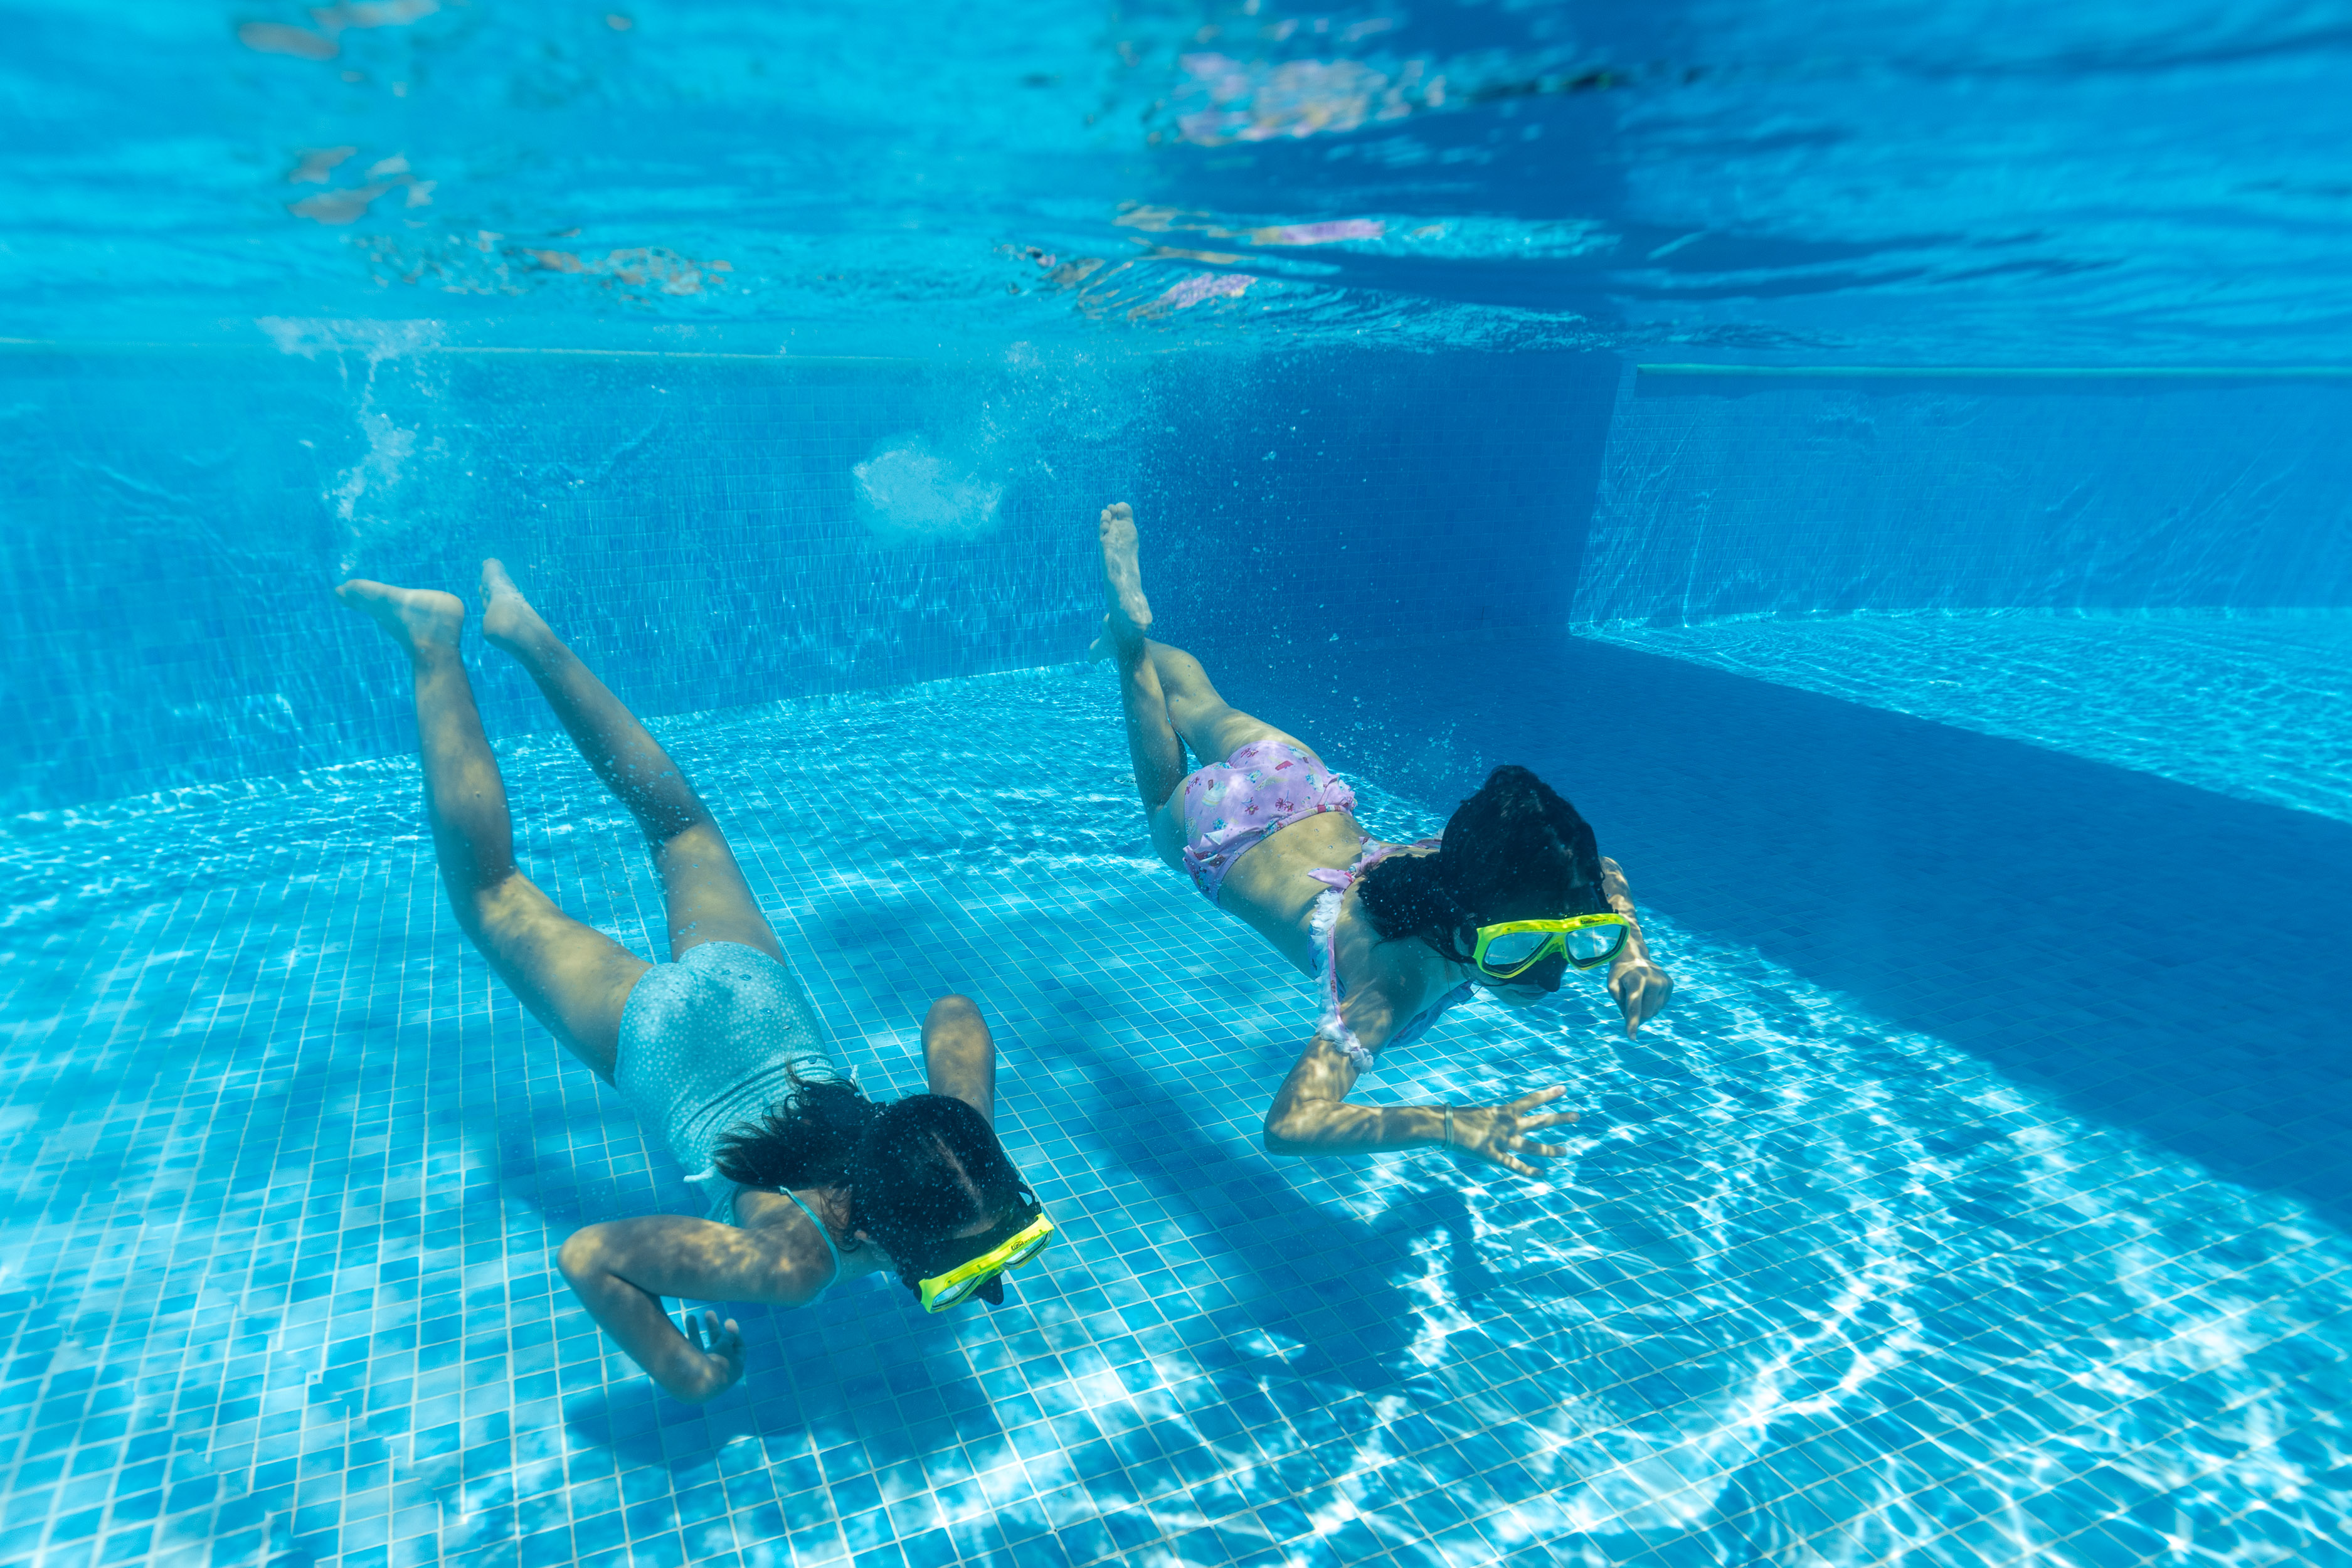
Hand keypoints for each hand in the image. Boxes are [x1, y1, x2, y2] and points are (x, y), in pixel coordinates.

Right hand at [682, 1309, 744, 1400]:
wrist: (695, 1384)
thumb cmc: (716, 1363)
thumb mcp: (725, 1346)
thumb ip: (727, 1338)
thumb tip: (726, 1336)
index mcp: (736, 1369)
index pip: (738, 1348)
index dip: (734, 1333)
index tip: (727, 1321)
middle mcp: (720, 1372)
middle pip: (719, 1346)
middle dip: (713, 1328)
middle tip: (709, 1313)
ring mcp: (704, 1373)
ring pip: (701, 1348)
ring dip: (696, 1332)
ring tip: (690, 1316)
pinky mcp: (690, 1374)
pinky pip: (690, 1354)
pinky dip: (687, 1341)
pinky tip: (679, 1333)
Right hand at [1442, 1088, 1578, 1176]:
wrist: (1443, 1125)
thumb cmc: (1456, 1117)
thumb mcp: (1479, 1114)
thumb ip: (1490, 1119)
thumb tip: (1492, 1120)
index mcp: (1503, 1111)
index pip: (1531, 1100)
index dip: (1548, 1094)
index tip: (1564, 1089)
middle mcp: (1508, 1125)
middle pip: (1540, 1121)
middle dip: (1559, 1118)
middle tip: (1578, 1116)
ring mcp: (1503, 1141)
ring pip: (1532, 1146)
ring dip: (1550, 1149)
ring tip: (1566, 1151)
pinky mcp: (1494, 1156)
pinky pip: (1515, 1165)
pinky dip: (1529, 1171)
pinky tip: (1542, 1175)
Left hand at [1609, 958, 1672, 1036]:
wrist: (1634, 956)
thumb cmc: (1620, 974)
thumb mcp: (1612, 984)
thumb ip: (1619, 1002)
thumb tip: (1632, 1019)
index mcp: (1636, 980)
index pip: (1634, 1006)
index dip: (1632, 1023)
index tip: (1631, 1037)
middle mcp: (1654, 981)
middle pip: (1646, 1014)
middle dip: (1637, 1015)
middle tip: (1629, 1000)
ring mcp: (1664, 982)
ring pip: (1654, 1011)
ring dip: (1645, 1008)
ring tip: (1639, 992)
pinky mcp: (1670, 984)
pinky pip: (1661, 1006)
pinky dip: (1652, 1003)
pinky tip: (1647, 991)